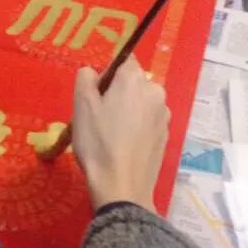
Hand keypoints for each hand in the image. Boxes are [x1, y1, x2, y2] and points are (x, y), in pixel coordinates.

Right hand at [71, 57, 169, 212]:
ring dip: (127, 110)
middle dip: (117, 92)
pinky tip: (124, 145)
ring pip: (140, 102)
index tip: (95, 95)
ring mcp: (164, 115)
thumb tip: (93, 73)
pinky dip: (136, 126)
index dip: (106, 73)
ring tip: (111, 134)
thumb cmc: (98, 143)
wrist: (122, 187)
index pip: (123, 59)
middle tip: (99, 117)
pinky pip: (147, 120)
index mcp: (135, 79)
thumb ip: (85, 77)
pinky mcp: (166, 135)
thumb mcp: (81, 105)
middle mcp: (155, 91)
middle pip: (133, 81)